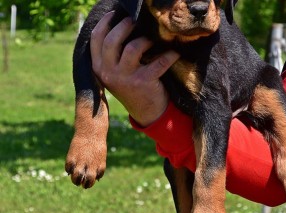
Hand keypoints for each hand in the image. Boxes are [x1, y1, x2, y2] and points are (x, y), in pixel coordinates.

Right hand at [90, 12, 179, 126]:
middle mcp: (108, 73)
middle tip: (135, 21)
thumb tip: (120, 24)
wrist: (145, 112)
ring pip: (133, 48)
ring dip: (146, 40)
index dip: (105, 22)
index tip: (115, 13)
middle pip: (112, 40)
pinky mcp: (143, 82)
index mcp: (99, 67)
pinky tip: (174, 52)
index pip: (96, 39)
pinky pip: (159, 62)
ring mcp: (125, 78)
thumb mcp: (114, 73)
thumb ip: (112, 55)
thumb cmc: (131, 86)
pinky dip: (169, 55)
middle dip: (125, 25)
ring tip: (153, 39)